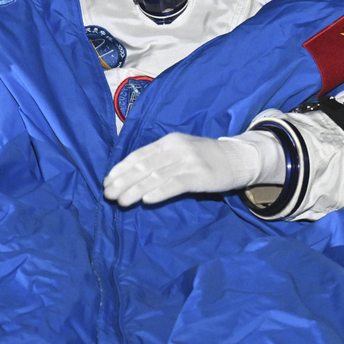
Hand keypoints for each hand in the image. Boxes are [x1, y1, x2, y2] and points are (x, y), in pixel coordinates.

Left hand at [103, 131, 285, 206]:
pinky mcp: (199, 175)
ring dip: (135, 190)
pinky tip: (147, 201)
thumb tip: (133, 176)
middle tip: (108, 195)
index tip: (107, 181)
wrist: (237, 159)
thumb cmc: (205, 158)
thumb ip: (160, 160)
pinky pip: (175, 184)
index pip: (138, 155)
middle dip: (122, 181)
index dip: (121, 168)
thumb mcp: (180, 152)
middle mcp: (176, 148)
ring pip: (155, 176)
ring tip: (121, 202)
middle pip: (143, 166)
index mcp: (168, 141)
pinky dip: (159, 192)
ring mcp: (188, 161)